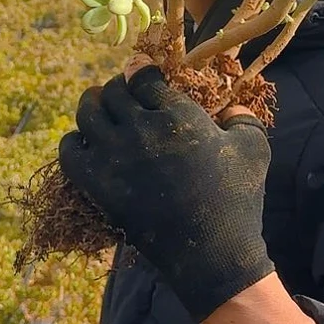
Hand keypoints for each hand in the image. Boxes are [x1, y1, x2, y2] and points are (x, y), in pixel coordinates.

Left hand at [59, 65, 274, 321]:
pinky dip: (72, 142)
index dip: (139, 70)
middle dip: (117, 87)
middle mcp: (141, 128)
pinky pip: (69, 152)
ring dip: (92, 105)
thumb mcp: (253, 149)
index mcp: (176, 114)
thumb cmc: (236, 199)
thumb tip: (232, 105)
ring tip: (97, 105)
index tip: (138, 72)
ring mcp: (115, 156)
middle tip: (120, 92)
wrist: (213, 253)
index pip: (143, 76)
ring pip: (88, 114)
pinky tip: (84, 143)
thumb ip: (243, 117)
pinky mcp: (99, 185)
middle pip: (114, 91)